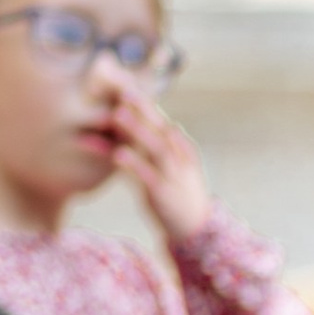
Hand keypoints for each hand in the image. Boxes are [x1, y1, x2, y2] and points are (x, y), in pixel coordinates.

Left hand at [93, 76, 209, 243]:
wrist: (196, 229)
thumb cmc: (175, 194)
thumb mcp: (163, 166)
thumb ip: (144, 146)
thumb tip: (119, 125)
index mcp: (180, 148)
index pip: (161, 120)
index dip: (145, 103)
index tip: (124, 85)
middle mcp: (179, 158)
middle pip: (160, 128)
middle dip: (142, 108)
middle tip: (123, 90)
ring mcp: (173, 175)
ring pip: (156, 147)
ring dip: (137, 129)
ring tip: (117, 114)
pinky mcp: (163, 194)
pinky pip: (147, 176)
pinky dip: (133, 163)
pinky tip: (117, 154)